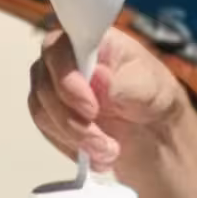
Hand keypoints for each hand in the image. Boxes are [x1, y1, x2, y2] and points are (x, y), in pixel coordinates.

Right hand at [27, 26, 186, 171]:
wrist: (153, 127)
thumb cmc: (152, 95)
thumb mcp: (151, 86)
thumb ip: (125, 83)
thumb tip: (99, 80)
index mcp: (90, 41)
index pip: (57, 49)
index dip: (67, 80)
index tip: (90, 109)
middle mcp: (65, 59)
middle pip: (44, 86)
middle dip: (73, 121)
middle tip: (104, 142)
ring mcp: (54, 87)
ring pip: (43, 112)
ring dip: (75, 138)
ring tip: (109, 152)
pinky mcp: (53, 113)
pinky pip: (48, 131)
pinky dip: (72, 147)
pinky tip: (98, 156)